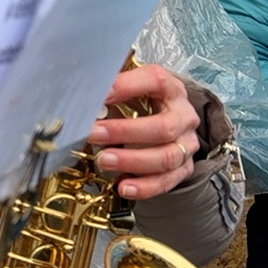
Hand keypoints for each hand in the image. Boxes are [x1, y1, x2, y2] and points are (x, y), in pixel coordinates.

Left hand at [87, 63, 200, 200]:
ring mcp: (186, 144)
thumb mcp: (130, 89)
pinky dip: (144, 187)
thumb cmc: (144, 102)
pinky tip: (123, 186)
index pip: (154, 81)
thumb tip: (81, 94)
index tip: (98, 96)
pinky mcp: (184, 168)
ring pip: (166, 157)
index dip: (126, 87)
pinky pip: (167, 181)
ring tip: (104, 161)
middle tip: (94, 134)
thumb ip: (111, 90)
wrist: (168, 120)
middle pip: (163, 127)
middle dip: (125, 132)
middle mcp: (183, 116)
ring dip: (132, 161)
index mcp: (170, 88)